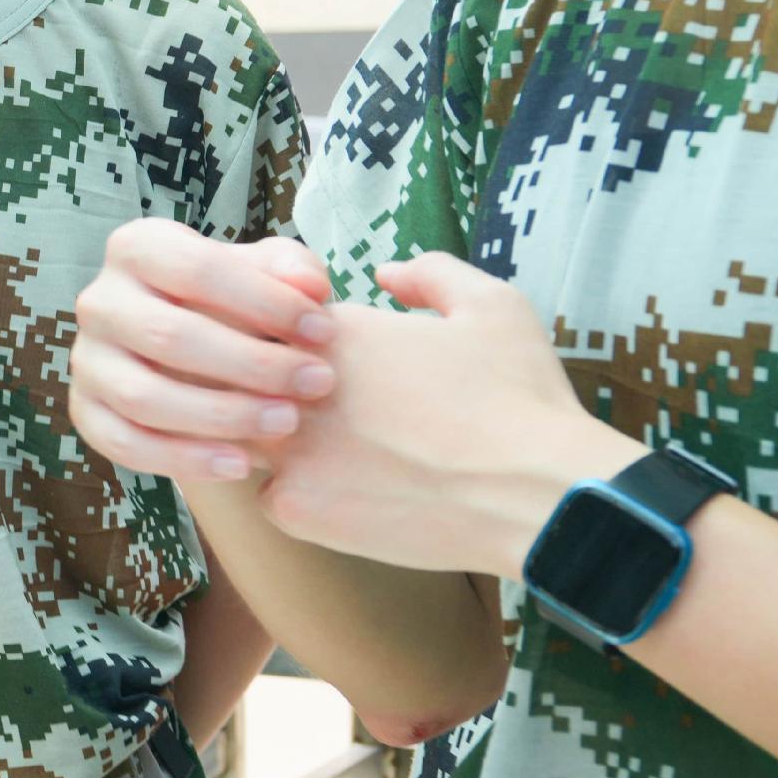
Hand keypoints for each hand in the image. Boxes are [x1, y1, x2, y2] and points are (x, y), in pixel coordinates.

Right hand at [69, 221, 341, 486]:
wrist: (193, 348)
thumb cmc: (236, 302)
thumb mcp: (266, 273)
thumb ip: (292, 271)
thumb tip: (310, 288)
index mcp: (137, 248)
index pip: (197, 269)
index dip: (266, 301)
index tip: (324, 330)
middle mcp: (99, 300)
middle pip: (169, 336)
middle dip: (252, 364)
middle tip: (317, 382)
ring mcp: (86, 360)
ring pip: (143, 397)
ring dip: (222, 415)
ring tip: (287, 422)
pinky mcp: (84, 411)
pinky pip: (125, 444)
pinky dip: (184, 459)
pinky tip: (241, 464)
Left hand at [250, 254, 638, 577]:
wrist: (537, 493)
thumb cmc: (519, 398)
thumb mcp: (491, 305)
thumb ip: (429, 274)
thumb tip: (385, 271)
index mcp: (328, 329)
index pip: (261, 317)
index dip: (281, 336)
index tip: (313, 356)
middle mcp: (290, 382)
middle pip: (240, 377)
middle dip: (265, 387)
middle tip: (318, 409)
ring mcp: (286, 447)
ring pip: (246, 437)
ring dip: (277, 442)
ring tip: (338, 454)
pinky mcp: (294, 507)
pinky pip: (271, 497)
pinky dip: (301, 497)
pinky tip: (352, 496)